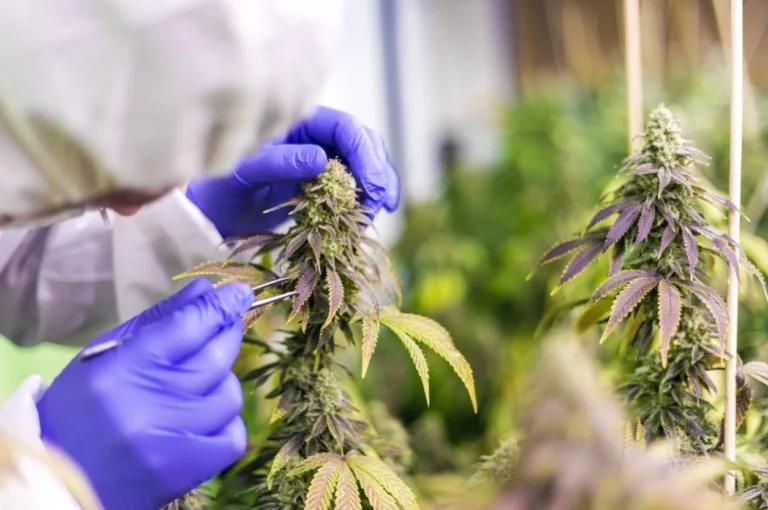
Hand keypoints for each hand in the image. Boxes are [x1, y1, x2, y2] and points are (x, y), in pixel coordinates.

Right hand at [37, 279, 253, 509]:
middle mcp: (152, 402)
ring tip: (197, 384)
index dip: (221, 305)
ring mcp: (173, 439)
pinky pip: (232, 437)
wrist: (55, 479)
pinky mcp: (187, 471)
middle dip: (227, 334)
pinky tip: (204, 418)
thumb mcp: (105, 354)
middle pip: (216, 356)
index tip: (239, 293)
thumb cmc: (79, 408)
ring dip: (221, 383)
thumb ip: (158, 320)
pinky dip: (226, 423)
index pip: (189, 325)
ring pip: (228, 395)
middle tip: (225, 327)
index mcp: (125, 367)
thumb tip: (204, 290)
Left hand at [186, 106, 399, 236]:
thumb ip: (276, 162)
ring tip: (378, 213)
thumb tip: (321, 159)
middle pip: (363, 144)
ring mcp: (322, 160)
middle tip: (381, 202)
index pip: (344, 128)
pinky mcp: (324, 185)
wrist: (213, 215)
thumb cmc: (220, 188)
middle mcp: (315, 137)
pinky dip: (365, 203)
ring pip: (364, 165)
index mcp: (298, 123)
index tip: (371, 186)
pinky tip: (368, 220)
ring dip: (377, 187)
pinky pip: (354, 188)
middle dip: (377, 171)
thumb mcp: (242, 174)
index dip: (364, 154)